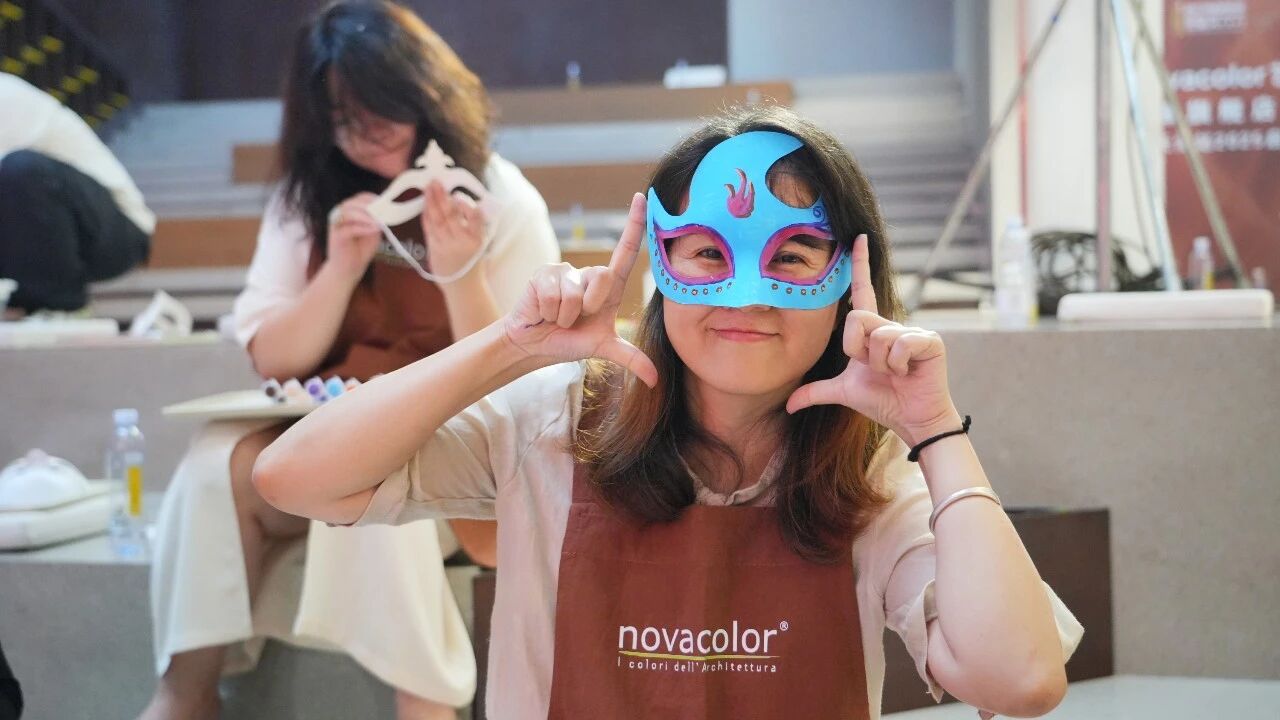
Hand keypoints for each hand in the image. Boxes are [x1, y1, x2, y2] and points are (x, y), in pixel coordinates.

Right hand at [325, 192, 381, 281]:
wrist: (349, 269)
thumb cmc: (360, 249)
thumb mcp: (373, 231)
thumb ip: (378, 220)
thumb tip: (387, 211)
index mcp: (350, 210)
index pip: (360, 198)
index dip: (373, 198)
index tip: (387, 202)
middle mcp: (340, 214)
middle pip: (354, 203)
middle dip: (370, 206)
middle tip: (384, 210)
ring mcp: (336, 224)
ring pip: (350, 213)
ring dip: (366, 216)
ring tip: (380, 221)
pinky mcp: (336, 236)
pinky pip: (349, 228)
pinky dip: (363, 228)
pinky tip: (374, 229)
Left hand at [421, 180, 486, 277]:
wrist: (462, 284)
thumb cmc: (471, 259)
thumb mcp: (480, 241)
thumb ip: (472, 223)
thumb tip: (458, 200)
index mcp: (477, 238)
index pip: (475, 218)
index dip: (466, 206)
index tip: (459, 196)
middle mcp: (462, 241)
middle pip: (451, 216)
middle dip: (442, 197)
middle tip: (437, 182)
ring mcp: (446, 244)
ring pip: (437, 219)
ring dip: (431, 202)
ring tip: (429, 188)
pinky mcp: (434, 247)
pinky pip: (429, 227)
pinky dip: (426, 214)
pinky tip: (425, 204)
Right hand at [502, 193, 657, 387]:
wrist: (534, 345)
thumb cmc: (568, 341)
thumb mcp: (603, 349)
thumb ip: (631, 358)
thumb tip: (655, 379)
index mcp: (608, 286)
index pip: (626, 251)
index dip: (635, 225)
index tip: (643, 198)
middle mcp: (588, 274)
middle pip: (603, 278)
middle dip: (590, 306)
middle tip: (576, 318)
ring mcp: (565, 271)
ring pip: (576, 292)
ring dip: (567, 314)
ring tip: (557, 316)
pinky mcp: (543, 273)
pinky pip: (555, 294)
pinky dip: (550, 311)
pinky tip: (543, 311)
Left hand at [785, 234, 960, 445]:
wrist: (912, 420)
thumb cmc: (884, 401)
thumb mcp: (844, 392)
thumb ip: (816, 392)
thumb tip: (787, 406)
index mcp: (872, 330)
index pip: (862, 291)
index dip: (859, 264)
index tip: (858, 237)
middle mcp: (891, 324)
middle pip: (856, 320)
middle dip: (859, 352)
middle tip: (875, 369)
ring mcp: (912, 331)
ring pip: (877, 337)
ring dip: (880, 365)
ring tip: (895, 374)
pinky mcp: (929, 340)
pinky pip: (898, 344)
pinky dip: (897, 365)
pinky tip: (908, 373)